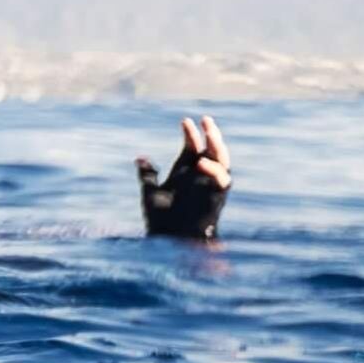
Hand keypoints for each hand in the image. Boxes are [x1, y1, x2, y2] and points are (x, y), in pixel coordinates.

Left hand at [138, 115, 231, 239]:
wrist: (171, 242)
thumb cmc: (161, 221)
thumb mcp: (151, 194)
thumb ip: (148, 175)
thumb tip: (140, 157)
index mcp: (185, 173)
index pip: (192, 148)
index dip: (190, 134)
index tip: (185, 122)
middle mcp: (199, 178)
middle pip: (211, 151)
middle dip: (211, 135)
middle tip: (206, 120)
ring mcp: (209, 187)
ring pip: (222, 162)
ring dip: (218, 147)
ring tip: (210, 134)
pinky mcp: (216, 198)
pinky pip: (223, 181)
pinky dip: (215, 170)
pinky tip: (202, 162)